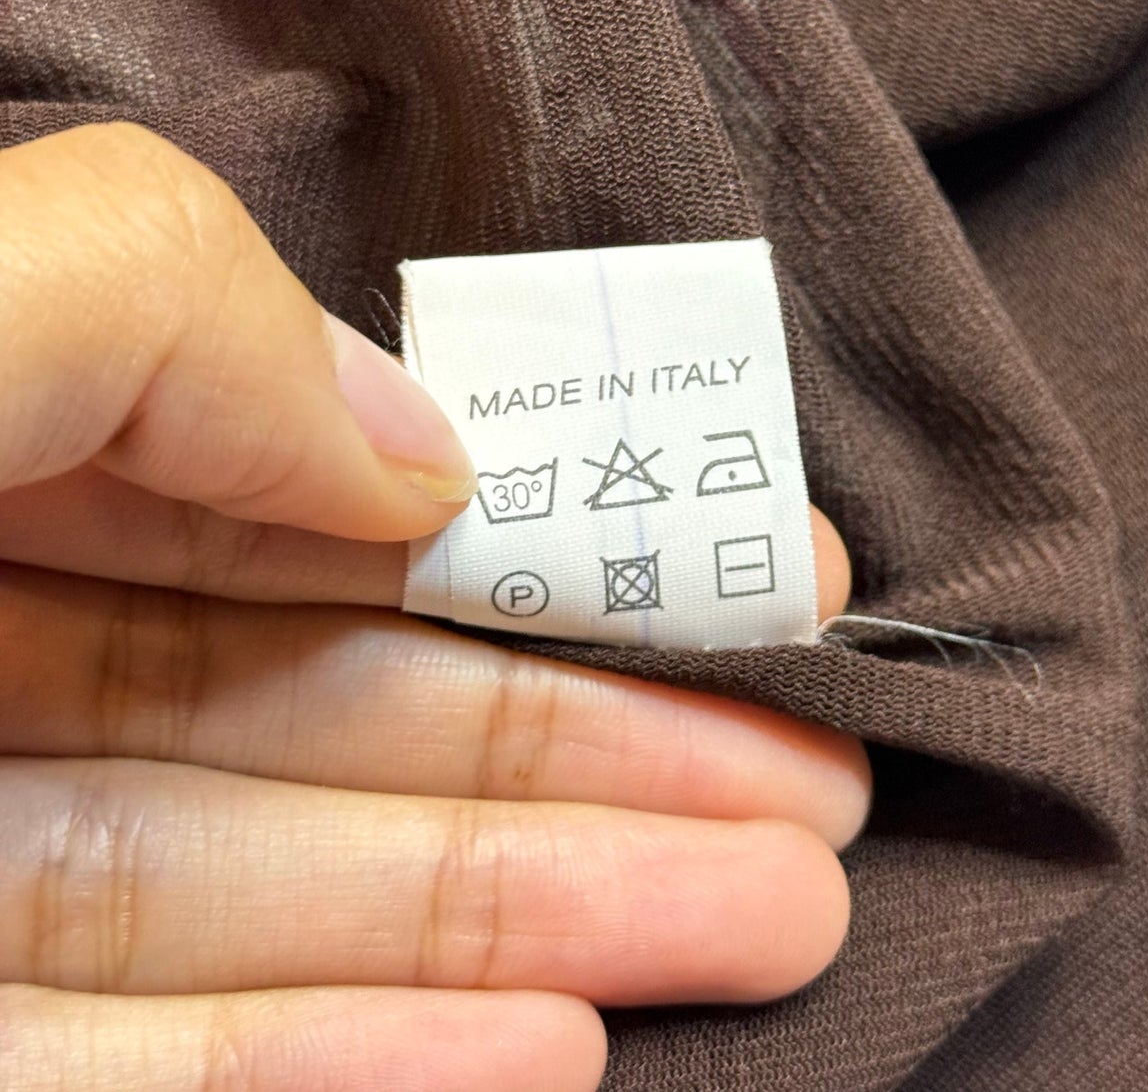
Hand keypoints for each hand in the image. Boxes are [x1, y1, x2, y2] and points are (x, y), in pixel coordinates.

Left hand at [0, 123, 866, 1091]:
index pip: (302, 510)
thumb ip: (173, 310)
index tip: (735, 580)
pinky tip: (554, 1049)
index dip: (531, 543)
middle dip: (593, 758)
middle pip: (332, 719)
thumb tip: (423, 446)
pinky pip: (154, 1084)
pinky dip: (357, 1069)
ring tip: (770, 914)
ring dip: (535, 918)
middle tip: (816, 790)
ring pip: (279, 899)